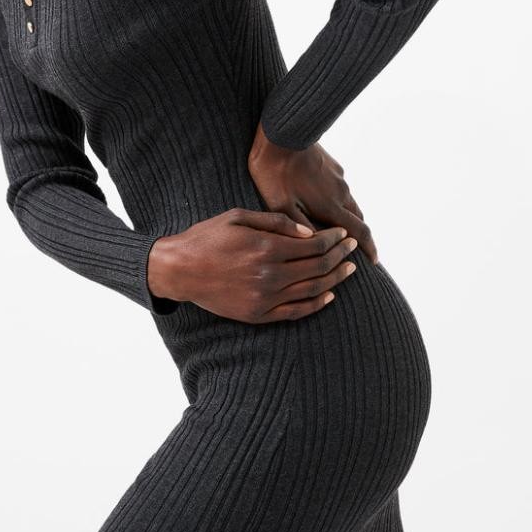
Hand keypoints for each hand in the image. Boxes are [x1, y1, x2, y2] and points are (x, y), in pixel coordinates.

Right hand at [146, 209, 359, 323]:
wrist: (179, 270)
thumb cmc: (208, 237)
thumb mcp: (239, 216)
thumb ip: (276, 222)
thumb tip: (309, 231)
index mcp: (266, 248)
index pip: (314, 244)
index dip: (333, 238)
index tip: (343, 234)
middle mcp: (269, 275)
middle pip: (318, 267)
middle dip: (340, 255)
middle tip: (351, 248)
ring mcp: (265, 298)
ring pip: (313, 290)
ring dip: (335, 279)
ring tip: (348, 270)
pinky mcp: (258, 314)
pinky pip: (296, 312)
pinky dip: (316, 304)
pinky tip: (329, 295)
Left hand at [247, 120, 378, 264]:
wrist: (282, 133)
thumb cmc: (275, 172)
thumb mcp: (281, 205)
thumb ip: (300, 228)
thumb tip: (319, 247)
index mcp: (330, 206)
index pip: (359, 232)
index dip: (369, 248)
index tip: (374, 261)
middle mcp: (341, 192)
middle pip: (358, 219)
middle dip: (359, 236)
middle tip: (353, 249)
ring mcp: (338, 177)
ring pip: (349, 203)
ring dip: (349, 218)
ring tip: (338, 229)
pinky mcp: (332, 166)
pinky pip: (340, 188)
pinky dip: (338, 201)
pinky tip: (324, 202)